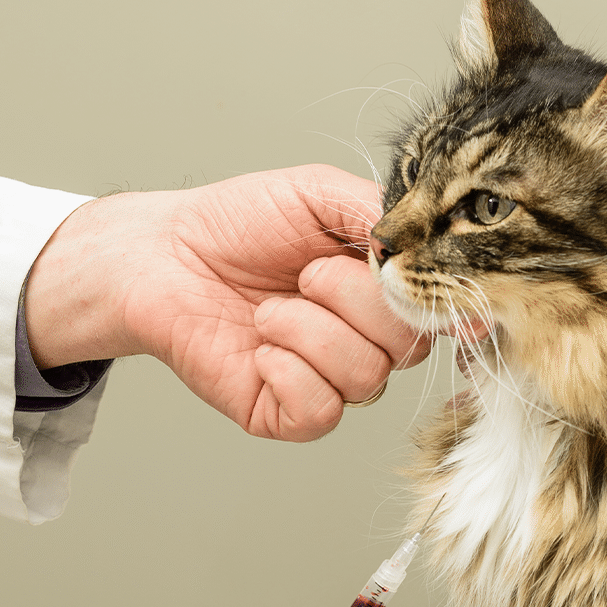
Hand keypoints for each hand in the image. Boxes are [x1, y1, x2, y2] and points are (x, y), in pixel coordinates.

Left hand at [24, 166, 432, 440]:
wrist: (162, 255)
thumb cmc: (237, 224)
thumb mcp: (317, 193)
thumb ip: (380, 214)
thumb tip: (431, 252)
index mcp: (386, 293)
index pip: (443, 312)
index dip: (436, 301)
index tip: (407, 277)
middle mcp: (368, 342)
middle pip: (410, 346)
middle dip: (353, 300)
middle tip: (304, 274)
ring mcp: (332, 380)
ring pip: (366, 377)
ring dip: (308, 331)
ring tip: (269, 309)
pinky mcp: (290, 414)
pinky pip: (322, 410)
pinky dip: (288, 371)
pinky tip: (260, 347)